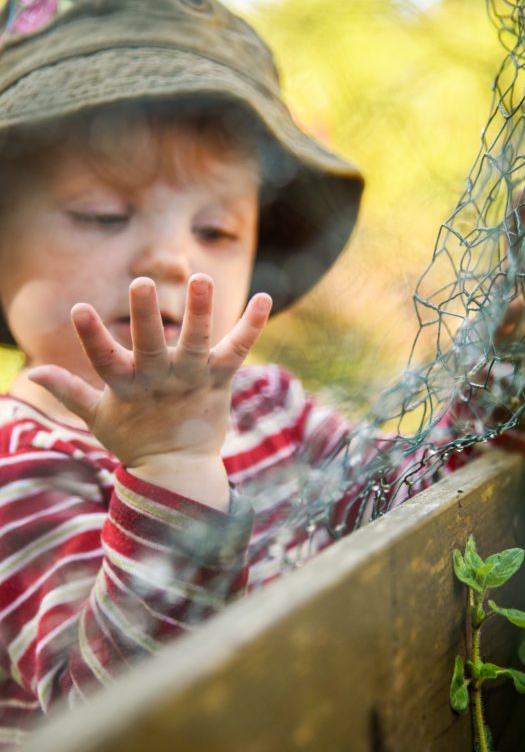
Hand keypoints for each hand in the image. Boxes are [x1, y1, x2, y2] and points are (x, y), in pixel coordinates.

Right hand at [28, 275, 271, 504]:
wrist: (178, 473)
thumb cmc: (134, 438)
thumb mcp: (97, 416)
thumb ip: (69, 390)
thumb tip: (32, 374)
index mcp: (127, 388)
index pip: (104, 360)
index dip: (91, 336)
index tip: (79, 309)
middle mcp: (160, 381)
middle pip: (151, 346)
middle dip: (144, 315)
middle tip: (141, 282)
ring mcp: (192, 380)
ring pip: (197, 344)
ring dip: (199, 312)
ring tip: (201, 279)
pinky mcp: (220, 381)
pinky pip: (238, 351)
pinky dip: (252, 325)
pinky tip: (264, 298)